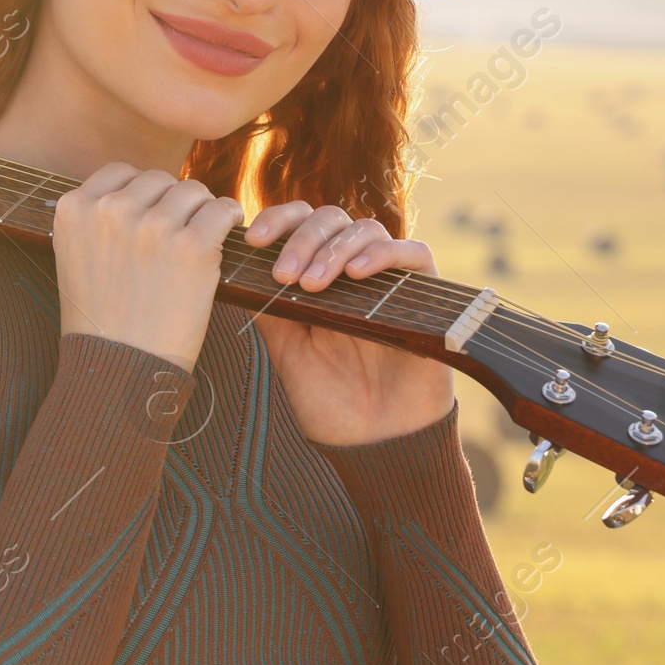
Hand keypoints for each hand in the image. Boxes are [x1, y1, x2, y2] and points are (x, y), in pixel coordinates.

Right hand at [55, 165, 244, 368]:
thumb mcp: (75, 259)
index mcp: (74, 209)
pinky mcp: (192, 247)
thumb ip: (96, 220)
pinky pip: (221, 210)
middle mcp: (110, 210)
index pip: (119, 172)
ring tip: (202, 235)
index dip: (141, 192)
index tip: (152, 212)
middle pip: (158, 179)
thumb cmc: (101, 322)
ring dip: (201, 209)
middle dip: (172, 202)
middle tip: (178, 232)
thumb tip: (137, 192)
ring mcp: (152, 226)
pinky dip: (228, 218)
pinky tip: (226, 231)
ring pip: (192, 190)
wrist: (119, 368)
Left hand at [244, 201, 454, 446]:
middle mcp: (353, 273)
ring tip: (314, 283)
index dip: (278, 221)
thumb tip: (239, 267)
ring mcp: (390, 282)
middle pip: (330, 219)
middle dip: (302, 239)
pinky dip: (383, 253)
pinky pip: (413, 252)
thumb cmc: (331, 403)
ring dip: (334, 248)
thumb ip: (269, 308)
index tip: (253, 240)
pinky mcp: (425, 296)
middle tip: (285, 274)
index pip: (301, 224)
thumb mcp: (287, 350)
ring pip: (366, 229)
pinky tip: (356, 274)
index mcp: (319, 278)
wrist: (375, 445)